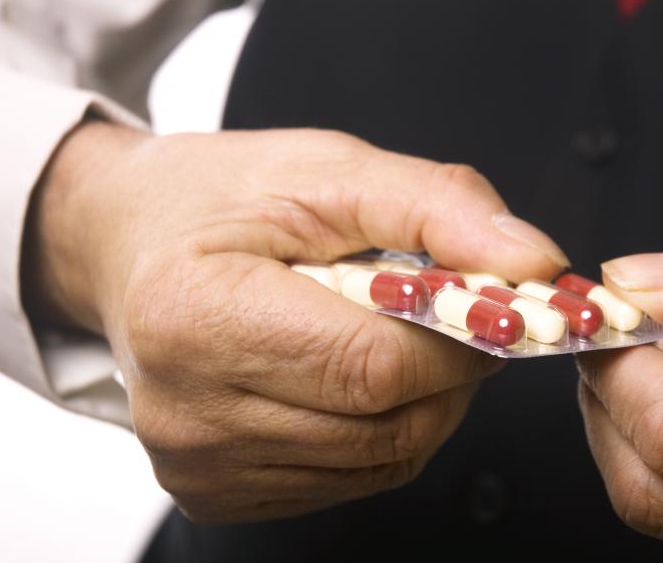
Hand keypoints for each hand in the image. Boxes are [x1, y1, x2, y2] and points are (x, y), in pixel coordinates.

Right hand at [23, 122, 566, 522]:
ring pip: (381, 460)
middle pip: (386, 424)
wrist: (128, 242)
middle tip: (460, 315)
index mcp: (198, 316)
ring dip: (426, 402)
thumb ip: (438, 207)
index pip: (375, 365)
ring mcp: (198, 465)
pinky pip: (350, 479)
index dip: (461, 340)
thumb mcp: (329, 170)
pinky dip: (384, 429)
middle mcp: (186, 412)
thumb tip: (534, 262)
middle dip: (454, 371)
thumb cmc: (222, 199)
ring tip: (405, 334)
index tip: (499, 306)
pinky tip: (360, 375)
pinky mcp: (215, 491)